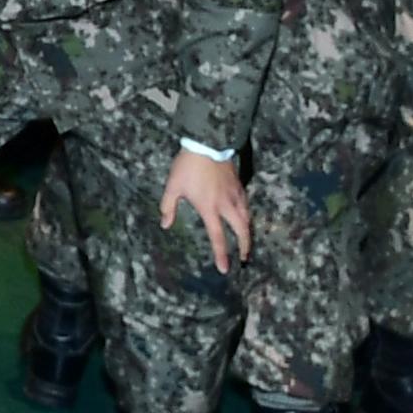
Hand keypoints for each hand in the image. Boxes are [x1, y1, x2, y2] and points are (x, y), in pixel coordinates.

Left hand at [161, 147, 250, 272]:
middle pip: (241, 230)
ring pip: (247, 218)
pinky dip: (247, 216)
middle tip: (244, 259)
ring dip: (247, 232)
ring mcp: (235, 195)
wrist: (206, 143)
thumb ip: (168, 207)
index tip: (225, 269)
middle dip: (245, 247)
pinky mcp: (239, 185)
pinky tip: (244, 217)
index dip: (221, 254)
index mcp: (209, 208)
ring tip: (246, 241)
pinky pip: (246, 205)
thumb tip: (165, 224)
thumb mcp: (173, 186)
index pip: (217, 237)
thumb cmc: (187, 166)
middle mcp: (226, 205)